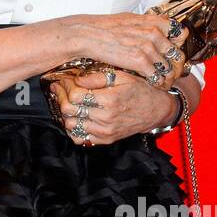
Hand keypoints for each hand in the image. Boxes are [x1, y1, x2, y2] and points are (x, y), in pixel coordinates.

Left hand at [48, 68, 180, 145]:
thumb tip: (78, 79)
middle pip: (69, 110)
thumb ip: (98, 77)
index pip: (75, 95)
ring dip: (65, 113)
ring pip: (71, 124)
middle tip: (59, 89)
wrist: (156, 110)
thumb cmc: (140, 90)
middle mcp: (106, 118)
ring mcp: (105, 131)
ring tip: (67, 102)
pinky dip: (73, 127)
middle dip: (61, 97)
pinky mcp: (105, 139)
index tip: (64, 80)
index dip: (66, 86)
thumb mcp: (122, 76)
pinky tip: (75, 116)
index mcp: (109, 100)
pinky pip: (80, 138)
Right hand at [71, 14, 188, 90]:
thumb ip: (148, 23)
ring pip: (169, 69)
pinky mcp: (140, 62)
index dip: (178, 46)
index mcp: (153, 22)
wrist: (87, 35)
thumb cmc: (104, 27)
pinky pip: (158, 77)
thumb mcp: (130, 18)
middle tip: (169, 72)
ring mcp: (148, 48)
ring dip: (166, 77)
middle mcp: (154, 34)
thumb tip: (161, 23)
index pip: (181, 34)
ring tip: (162, 81)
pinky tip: (153, 84)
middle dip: (174, 66)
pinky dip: (157, 83)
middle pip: (177, 55)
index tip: (172, 53)